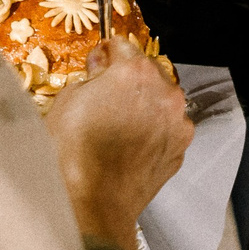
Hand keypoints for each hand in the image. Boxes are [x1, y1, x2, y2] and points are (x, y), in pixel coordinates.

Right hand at [42, 37, 191, 249]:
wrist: (92, 204)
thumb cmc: (72, 153)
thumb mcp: (67, 100)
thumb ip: (90, 76)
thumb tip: (100, 67)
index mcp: (135, 72)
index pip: (122, 45)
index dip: (106, 53)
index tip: (98, 62)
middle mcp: (165, 92)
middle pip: (148, 71)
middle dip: (129, 79)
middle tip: (105, 96)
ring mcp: (177, 122)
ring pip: (162, 100)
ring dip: (145, 104)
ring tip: (118, 124)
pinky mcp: (180, 148)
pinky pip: (168, 128)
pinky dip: (154, 130)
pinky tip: (130, 144)